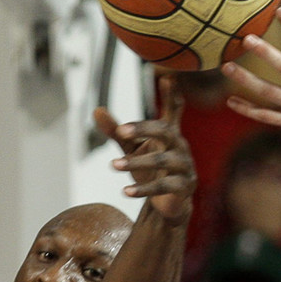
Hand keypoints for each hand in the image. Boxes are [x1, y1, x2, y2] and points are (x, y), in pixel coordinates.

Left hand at [94, 75, 195, 223]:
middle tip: (122, 132)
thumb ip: (117, 132)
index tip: (168, 77)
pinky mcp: (184, 187)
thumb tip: (96, 110)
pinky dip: (144, 189)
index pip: (173, 111)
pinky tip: (125, 191)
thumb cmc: (150, 171)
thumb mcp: (131, 149)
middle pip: (166, 132)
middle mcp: (180, 146)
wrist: (166, 204)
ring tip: (114, 165)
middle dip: (144, 129)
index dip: (171, 95)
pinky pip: (164, 187)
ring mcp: (184, 167)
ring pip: (162, 161)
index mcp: (169, 134)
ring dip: (137, 163)